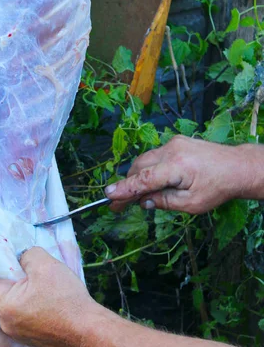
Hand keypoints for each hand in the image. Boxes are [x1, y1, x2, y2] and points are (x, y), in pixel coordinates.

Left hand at [0, 247, 95, 346]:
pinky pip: (23, 318)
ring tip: (42, 289)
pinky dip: (30, 308)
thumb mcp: (46, 264)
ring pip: (11, 306)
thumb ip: (26, 254)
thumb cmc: (66, 298)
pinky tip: (48, 303)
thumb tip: (19, 257)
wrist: (89, 332)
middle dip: (10, 281)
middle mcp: (6, 323)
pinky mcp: (30, 340)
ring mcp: (17, 335)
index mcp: (6, 304)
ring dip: (21, 295)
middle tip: (29, 273)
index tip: (7, 260)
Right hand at [105, 136, 251, 214]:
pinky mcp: (176, 141)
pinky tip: (155, 181)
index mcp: (177, 167)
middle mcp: (172, 150)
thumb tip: (144, 202)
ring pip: (145, 159)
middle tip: (120, 204)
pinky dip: (150, 168)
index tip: (108, 196)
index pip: (143, 179)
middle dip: (129, 184)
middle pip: (139, 166)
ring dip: (139, 176)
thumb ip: (165, 202)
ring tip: (141, 196)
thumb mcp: (192, 204)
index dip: (124, 189)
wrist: (237, 167)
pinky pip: (155, 155)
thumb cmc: (218, 188)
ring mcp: (173, 143)